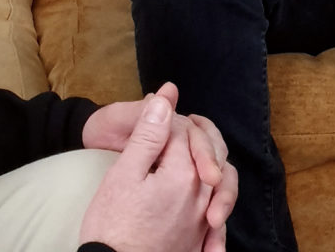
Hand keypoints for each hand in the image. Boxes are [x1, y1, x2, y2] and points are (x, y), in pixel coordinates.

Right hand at [80, 88, 237, 251]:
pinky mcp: (198, 243)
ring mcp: (202, 221)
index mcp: (183, 173)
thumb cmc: (112, 226)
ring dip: (216, 165)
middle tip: (191, 121)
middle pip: (211, 153)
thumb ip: (148, 135)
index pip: (184, 133)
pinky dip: (218, 206)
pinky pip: (219, 219)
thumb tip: (166, 98)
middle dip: (201, 135)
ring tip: (205, 158)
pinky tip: (212, 206)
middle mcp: (202, 195)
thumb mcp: (122, 175)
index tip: (154, 120)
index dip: (168, 121)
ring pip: (222, 183)